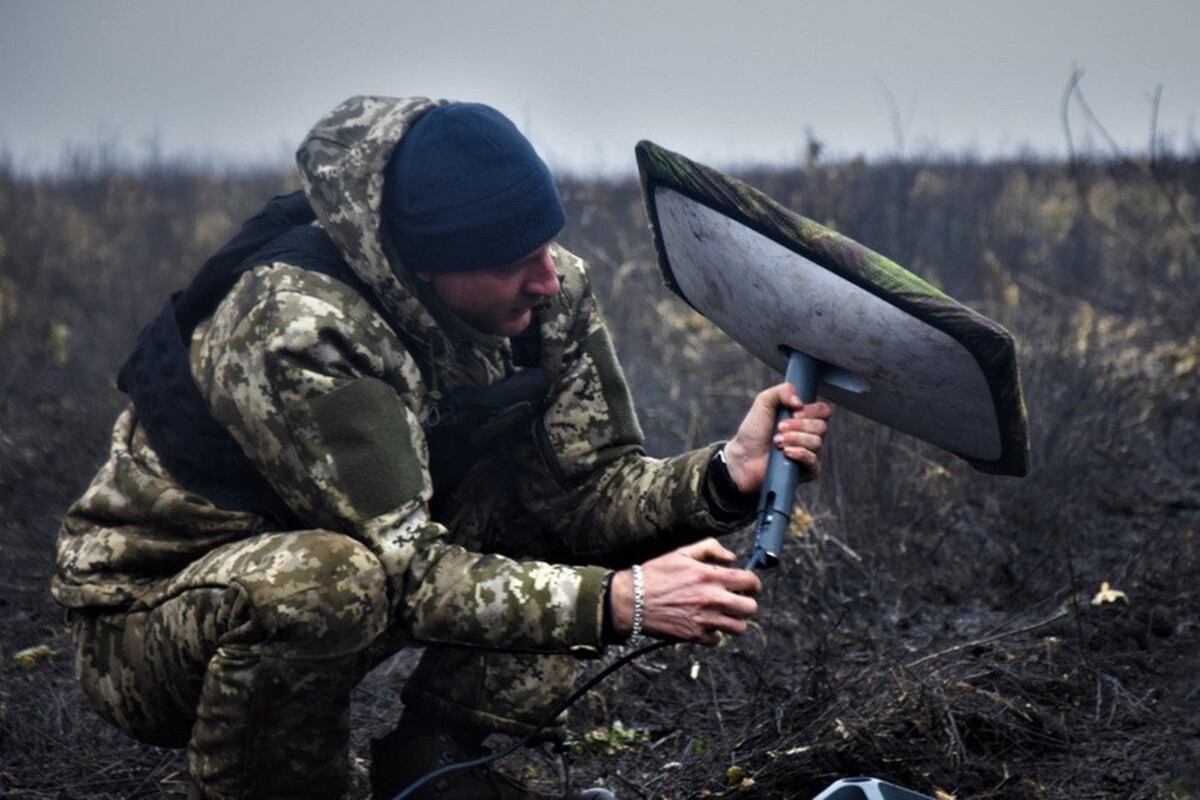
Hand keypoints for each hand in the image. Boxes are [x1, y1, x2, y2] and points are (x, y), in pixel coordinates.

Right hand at [610, 538, 760, 645]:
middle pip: (750, 608)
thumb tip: (731, 557)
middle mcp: (711, 599)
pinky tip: (706, 625)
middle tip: (737, 601)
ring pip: (739, 628)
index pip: (750, 581)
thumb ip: (710, 548)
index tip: (749, 585)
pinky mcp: (694, 635)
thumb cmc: (655, 574)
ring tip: (725, 615)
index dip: (754, 583)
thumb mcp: (682, 552)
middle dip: (747, 603)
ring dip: (735, 621)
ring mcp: (704, 619)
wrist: (632, 600)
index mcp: (710, 576)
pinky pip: (717, 640)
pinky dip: (714, 634)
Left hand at [722, 383, 831, 492]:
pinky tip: (786, 452)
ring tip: (777, 442)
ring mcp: (810, 453)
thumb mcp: (764, 402)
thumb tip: (799, 401)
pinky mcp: (807, 471)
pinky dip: (800, 454)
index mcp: (804, 418)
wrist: (743, 456)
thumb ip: (783, 391)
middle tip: (779, 427)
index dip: (811, 410)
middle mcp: (810, 435)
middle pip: (822, 426)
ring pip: (817, 442)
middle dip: (799, 425)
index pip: (824, 411)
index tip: (794, 411)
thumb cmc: (753, 432)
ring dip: (794, 439)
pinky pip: (814, 461)